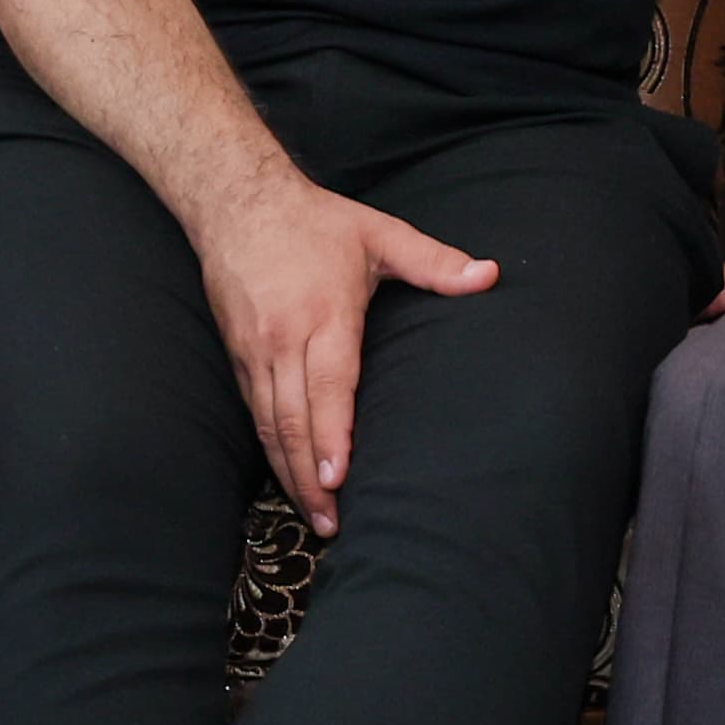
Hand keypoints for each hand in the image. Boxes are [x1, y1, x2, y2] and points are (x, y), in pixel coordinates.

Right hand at [188, 170, 498, 537]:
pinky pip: (251, 410)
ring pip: (267, 423)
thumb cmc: (314, 221)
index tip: (337, 479)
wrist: (235, 200)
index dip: (330, 435)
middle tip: (330, 524)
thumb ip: (434, 261)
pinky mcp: (235, 353)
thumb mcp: (379, 233)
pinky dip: (268, 447)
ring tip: (312, 515)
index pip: (327, 385)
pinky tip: (285, 474)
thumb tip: (489, 275)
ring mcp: (253, 349)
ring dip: (286, 472)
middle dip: (309, 477)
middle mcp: (282, 337)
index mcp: (324, 314)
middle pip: (292, 419)